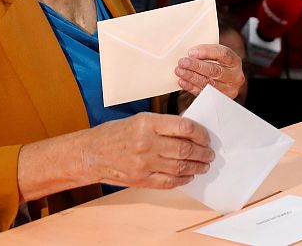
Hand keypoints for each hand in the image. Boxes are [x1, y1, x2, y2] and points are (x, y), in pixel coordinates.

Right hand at [82, 112, 213, 188]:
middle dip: (203, 152)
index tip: (206, 137)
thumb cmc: (114, 134)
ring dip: (197, 166)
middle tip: (210, 153)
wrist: (91, 154)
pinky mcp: (142, 179)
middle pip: (185, 149)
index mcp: (147, 122)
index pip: (184, 127)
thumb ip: (162, 125)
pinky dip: (183, 179)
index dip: (200, 133)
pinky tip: (189, 175)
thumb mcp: (138, 120)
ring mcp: (144, 163)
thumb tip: (188, 130)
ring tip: (204, 165)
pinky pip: (170, 181)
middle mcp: (147, 142)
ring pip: (181, 167)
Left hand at [175, 44, 243, 99]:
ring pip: (208, 83)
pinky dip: (191, 87)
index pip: (223, 54)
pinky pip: (203, 93)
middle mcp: (234, 76)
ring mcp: (228, 90)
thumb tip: (190, 54)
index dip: (206, 52)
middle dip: (196, 66)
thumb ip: (206, 53)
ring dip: (191, 77)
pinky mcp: (219, 99)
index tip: (191, 52)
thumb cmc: (218, 64)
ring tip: (179, 71)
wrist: (225, 80)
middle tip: (182, 62)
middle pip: (215, 70)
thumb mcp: (216, 55)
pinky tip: (182, 81)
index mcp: (234, 61)